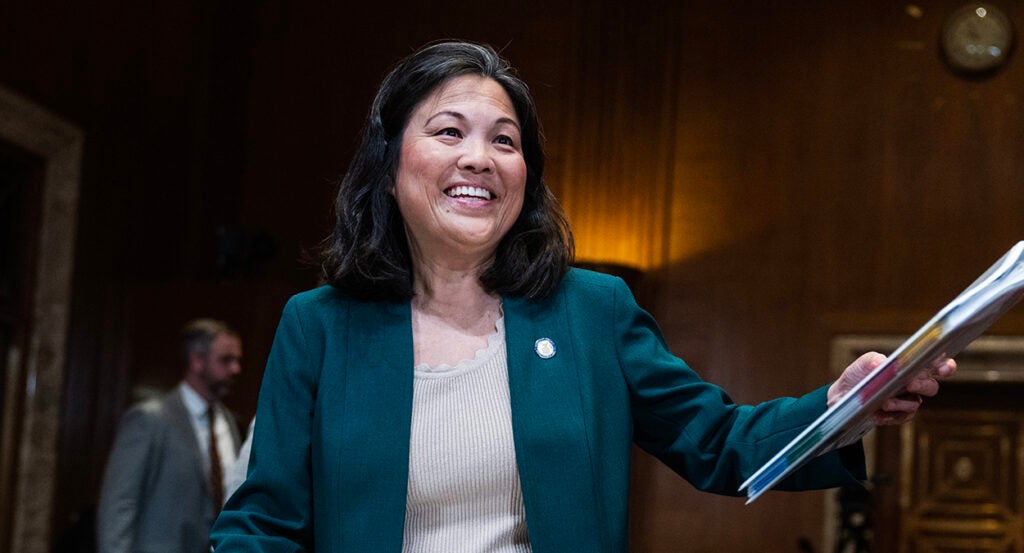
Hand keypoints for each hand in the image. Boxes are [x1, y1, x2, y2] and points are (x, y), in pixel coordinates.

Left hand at [827, 351, 956, 425]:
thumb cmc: (860, 374)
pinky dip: (890, 415)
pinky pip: (902, 417)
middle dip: (923, 385)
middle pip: (932, 387)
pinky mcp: (899, 416)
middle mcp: (914, 385)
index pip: (937, 366)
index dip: (946, 366)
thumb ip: (873, 360)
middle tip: (910, 383)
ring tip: (884, 401)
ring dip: (900, 402)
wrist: (844, 395)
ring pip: (915, 404)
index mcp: (911, 368)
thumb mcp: (864, 363)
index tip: (944, 369)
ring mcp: (908, 401)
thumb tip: (880, 364)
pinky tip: (877, 412)